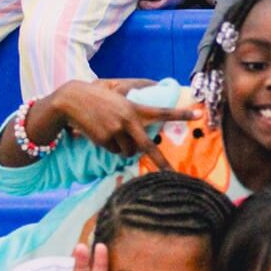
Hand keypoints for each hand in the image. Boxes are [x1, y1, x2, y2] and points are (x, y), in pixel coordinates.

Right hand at [49, 79, 199, 165]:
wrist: (71, 100)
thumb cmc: (96, 98)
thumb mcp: (117, 96)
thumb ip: (133, 106)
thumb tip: (146, 112)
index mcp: (135, 108)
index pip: (162, 111)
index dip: (181, 114)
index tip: (198, 115)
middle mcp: (129, 120)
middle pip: (148, 146)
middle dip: (161, 163)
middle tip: (173, 175)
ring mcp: (117, 131)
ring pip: (129, 152)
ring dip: (124, 148)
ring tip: (111, 131)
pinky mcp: (105, 140)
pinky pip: (114, 152)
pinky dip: (110, 147)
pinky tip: (101, 133)